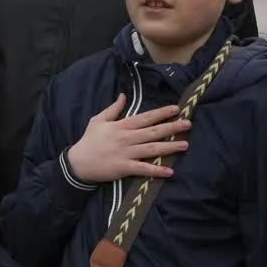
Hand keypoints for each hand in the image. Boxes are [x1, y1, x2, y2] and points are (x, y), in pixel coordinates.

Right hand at [65, 94, 189, 183]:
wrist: (78, 162)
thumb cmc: (89, 140)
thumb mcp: (98, 120)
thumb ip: (113, 109)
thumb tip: (124, 96)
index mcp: (121, 126)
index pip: (145, 118)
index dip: (161, 113)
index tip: (176, 109)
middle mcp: (127, 138)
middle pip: (153, 132)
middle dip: (172, 127)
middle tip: (188, 124)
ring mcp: (126, 154)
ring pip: (152, 149)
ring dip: (170, 147)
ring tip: (185, 145)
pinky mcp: (125, 168)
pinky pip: (143, 169)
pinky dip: (156, 170)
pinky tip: (170, 171)